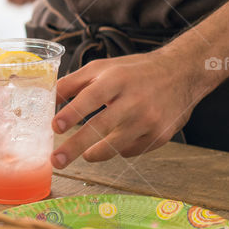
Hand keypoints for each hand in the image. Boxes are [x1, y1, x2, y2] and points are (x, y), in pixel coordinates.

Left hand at [51, 45, 209, 167]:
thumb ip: (73, 81)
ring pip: (115, 147)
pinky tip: (118, 139)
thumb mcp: (103, 67)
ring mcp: (150, 120)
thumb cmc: (134, 71)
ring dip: (94, 154)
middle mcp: (135, 100)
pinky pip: (131, 151)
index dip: (72, 112)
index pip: (92, 97)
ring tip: (85, 154)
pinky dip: (119, 149)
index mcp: (118, 79)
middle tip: (56, 160)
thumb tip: (47, 98)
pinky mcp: (161, 135)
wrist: (181, 74)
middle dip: (75, 146)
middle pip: (100, 127)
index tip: (55, 127)